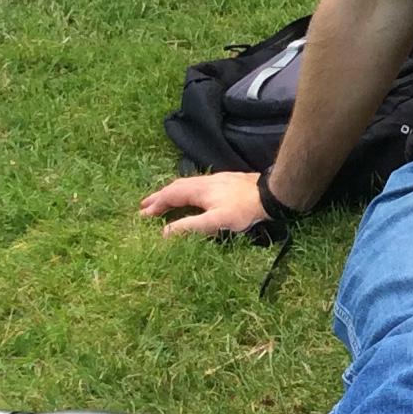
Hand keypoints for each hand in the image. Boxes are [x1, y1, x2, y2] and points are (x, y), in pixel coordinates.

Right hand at [139, 171, 267, 238]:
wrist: (270, 194)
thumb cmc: (243, 209)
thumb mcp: (214, 222)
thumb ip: (189, 227)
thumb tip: (164, 233)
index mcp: (198, 190)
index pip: (170, 195)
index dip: (155, 205)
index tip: (142, 215)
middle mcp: (204, 181)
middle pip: (176, 187)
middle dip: (159, 197)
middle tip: (145, 206)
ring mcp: (216, 180)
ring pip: (187, 185)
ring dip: (172, 193)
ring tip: (163, 201)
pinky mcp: (226, 182)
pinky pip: (198, 185)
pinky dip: (186, 192)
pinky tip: (193, 197)